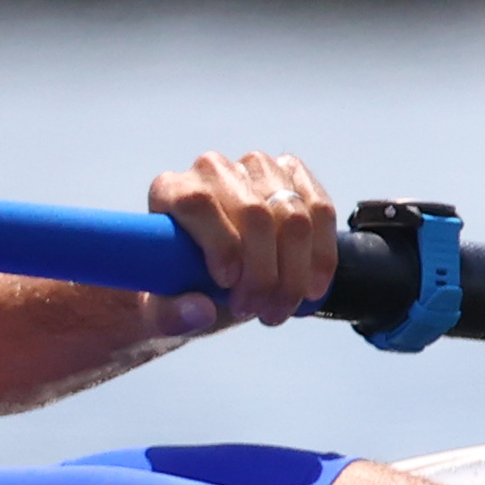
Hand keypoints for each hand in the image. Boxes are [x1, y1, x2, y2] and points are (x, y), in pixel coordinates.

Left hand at [149, 149, 337, 333]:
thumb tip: (200, 311)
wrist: (210, 279)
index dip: (220, 244)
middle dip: (264, 273)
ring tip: (279, 308)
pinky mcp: (293, 175)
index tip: (228, 283)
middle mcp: (212, 170)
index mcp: (170, 191)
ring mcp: (256, 168)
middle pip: (254, 213)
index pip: (199, 203)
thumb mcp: (163, 311)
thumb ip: (171, 315)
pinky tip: (312, 288)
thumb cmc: (181, 289)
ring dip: (294, 273)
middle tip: (259, 312)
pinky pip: (320, 210)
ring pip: (293, 216)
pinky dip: (321, 255)